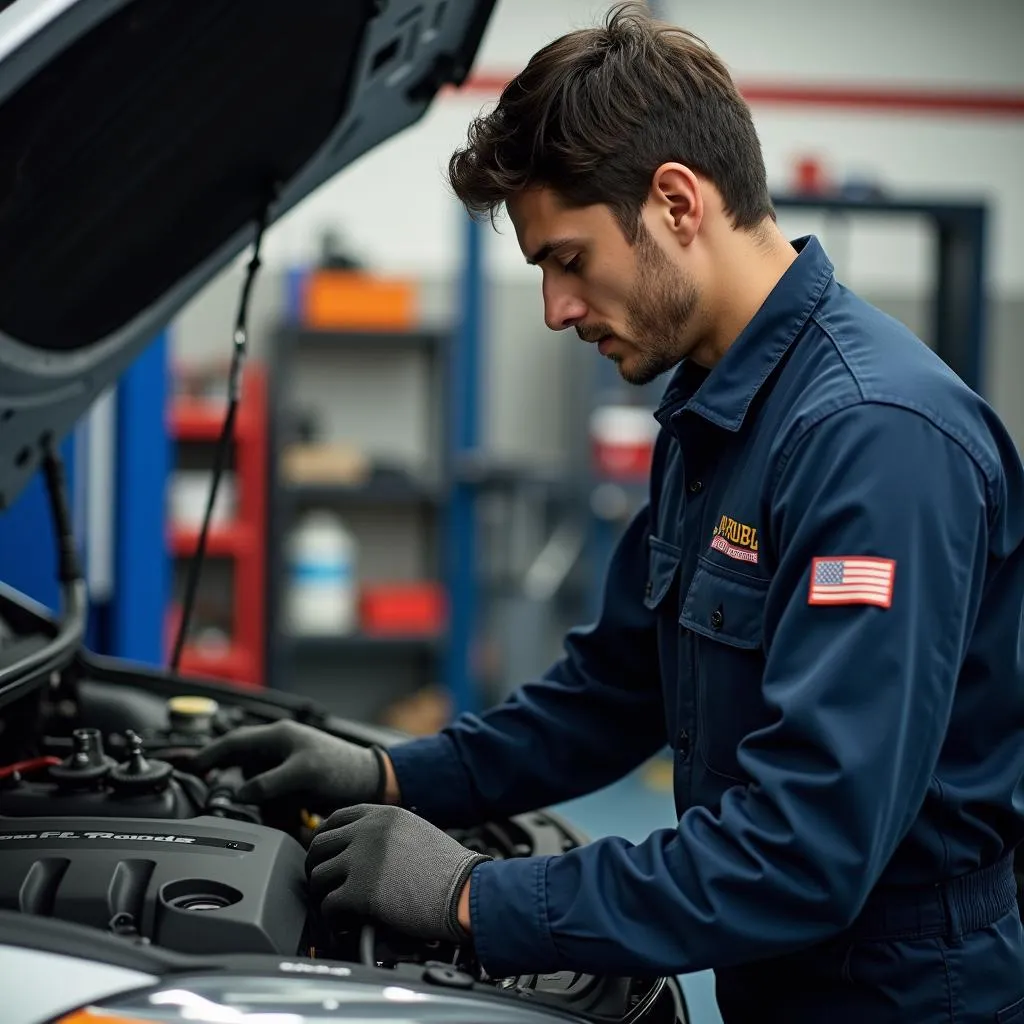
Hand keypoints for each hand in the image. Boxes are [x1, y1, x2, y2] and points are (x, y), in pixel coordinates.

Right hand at [189, 719, 386, 809]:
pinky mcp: (291, 783)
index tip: (190, 768)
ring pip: (250, 778)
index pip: (234, 741)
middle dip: (223, 776)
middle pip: (238, 761)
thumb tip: (239, 793)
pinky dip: (260, 802)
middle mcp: (278, 748)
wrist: (370, 782)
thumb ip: (269, 782)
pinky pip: (265, 792)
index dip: (209, 754)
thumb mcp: (303, 773)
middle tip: (208, 793)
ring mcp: (284, 765)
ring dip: (244, 793)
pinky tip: (263, 813)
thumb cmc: (342, 767)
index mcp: (279, 735)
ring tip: (241, 806)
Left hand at [306, 804, 489, 942]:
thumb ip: (385, 833)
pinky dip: (331, 918)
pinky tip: (342, 924)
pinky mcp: (360, 891)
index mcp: (382, 815)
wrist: (463, 891)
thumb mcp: (416, 832)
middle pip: (320, 845)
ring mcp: (362, 860)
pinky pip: (329, 905)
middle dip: (316, 866)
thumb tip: (358, 847)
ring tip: (333, 907)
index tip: (323, 853)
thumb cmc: (448, 869)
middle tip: (322, 884)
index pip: (336, 819)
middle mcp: (368, 832)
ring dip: (322, 894)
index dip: (323, 837)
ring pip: (319, 876)